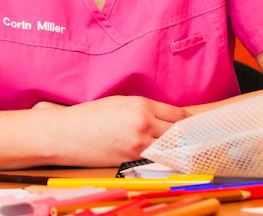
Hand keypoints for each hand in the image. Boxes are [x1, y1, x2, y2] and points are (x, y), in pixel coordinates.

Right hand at [45, 95, 189, 166]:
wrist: (65, 134)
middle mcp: (144, 123)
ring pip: (171, 149)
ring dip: (178, 150)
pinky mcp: (130, 161)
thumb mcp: (121, 102)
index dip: (189, 121)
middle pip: (179, 133)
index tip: (195, 126)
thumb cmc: (90, 116)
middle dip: (188, 137)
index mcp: (142, 105)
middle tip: (197, 141)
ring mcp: (138, 144)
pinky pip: (156, 160)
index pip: (178, 114)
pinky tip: (168, 160)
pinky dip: (163, 160)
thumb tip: (164, 118)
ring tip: (187, 152)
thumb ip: (144, 109)